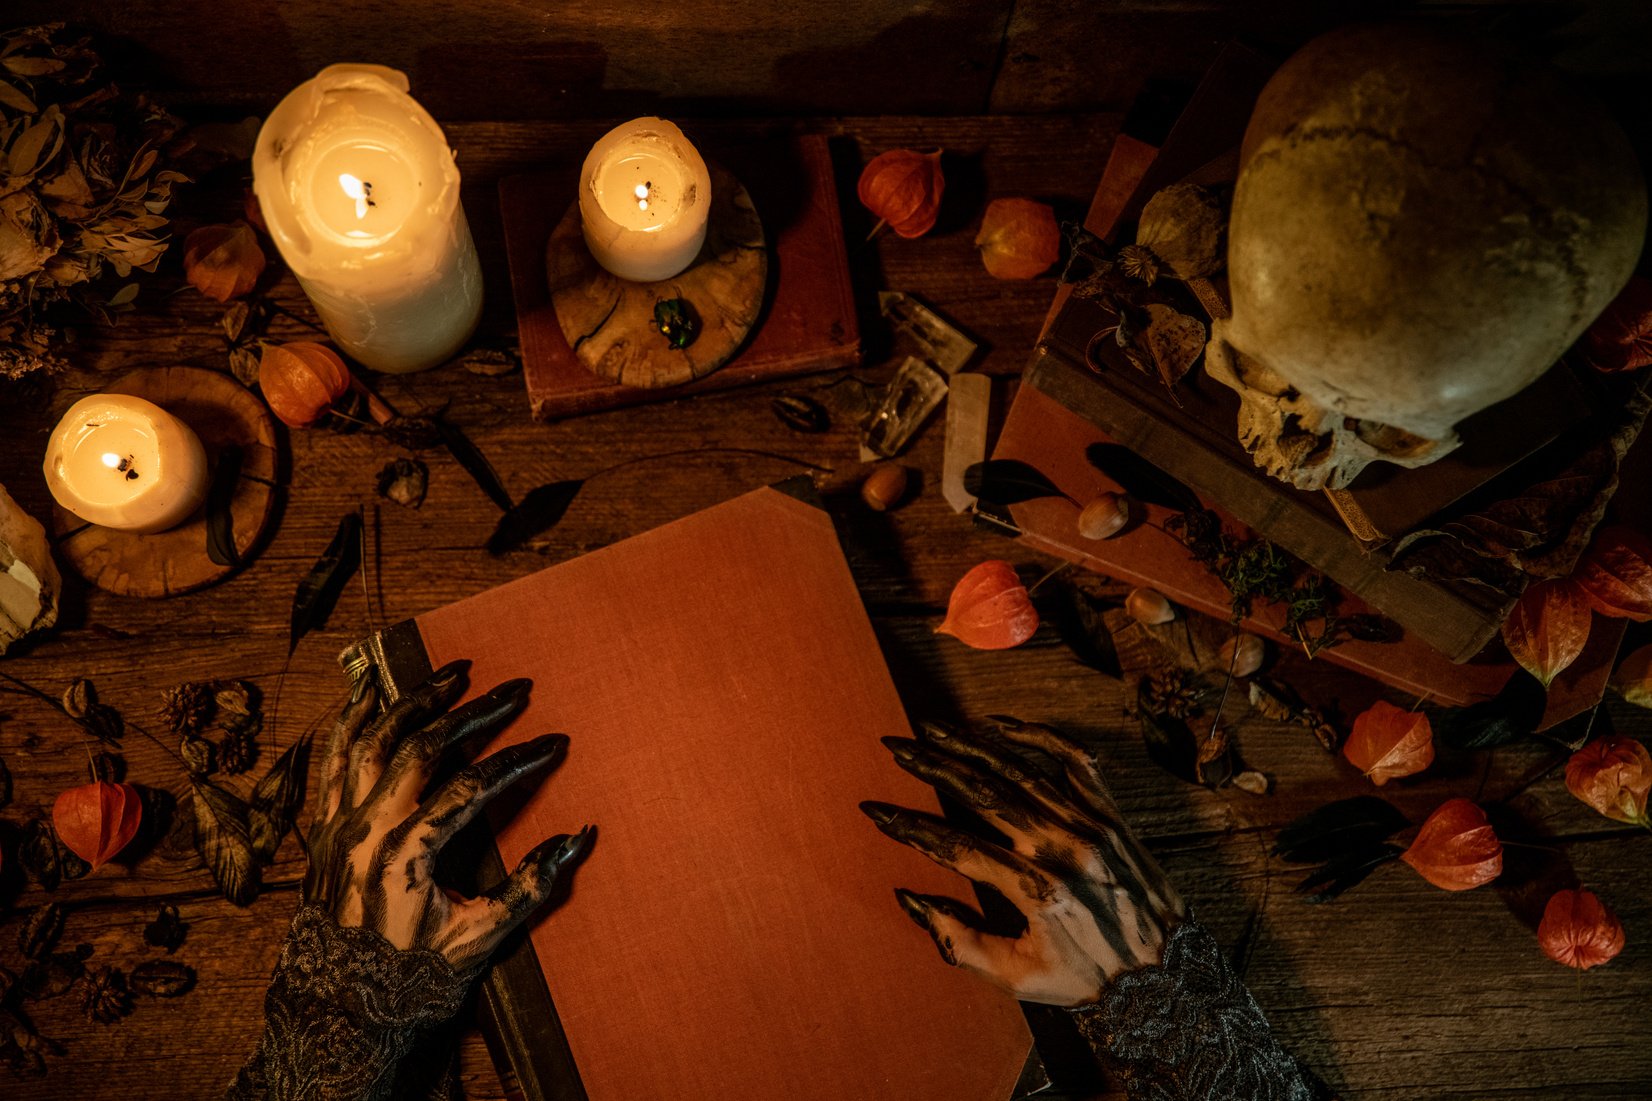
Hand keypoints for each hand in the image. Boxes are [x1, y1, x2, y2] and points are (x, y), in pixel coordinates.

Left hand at [305, 660, 592, 968]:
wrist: (339, 1015)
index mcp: (407, 855)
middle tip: (515, 689)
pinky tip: (370, 693)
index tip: (555, 741)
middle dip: (475, 711)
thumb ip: (530, 887)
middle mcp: (367, 830)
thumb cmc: (410, 981)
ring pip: (374, 740)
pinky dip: (352, 721)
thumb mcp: (480, 939)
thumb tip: (578, 839)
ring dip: (415, 700)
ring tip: (452, 673)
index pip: (473, 785)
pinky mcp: (325, 830)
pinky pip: (335, 760)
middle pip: (425, 746)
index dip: (520, 759)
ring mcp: (340, 826)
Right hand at [861, 717, 1183, 1006]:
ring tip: (933, 729)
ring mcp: (1090, 825)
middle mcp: (1061, 849)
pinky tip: (1001, 725)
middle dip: (931, 766)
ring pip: (1020, 770)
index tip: (875, 810)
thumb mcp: (1018, 979)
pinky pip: (1074, 762)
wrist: (1168, 976)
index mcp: (1035, 891)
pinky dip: (1038, 736)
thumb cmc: (1088, 979)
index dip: (909, 827)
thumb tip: (912, 899)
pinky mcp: (1111, 815)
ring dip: (971, 745)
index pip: (955, 846)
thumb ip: (960, 942)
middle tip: (895, 746)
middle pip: (981, 793)